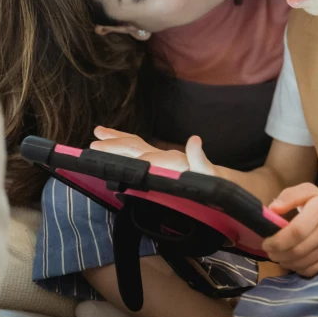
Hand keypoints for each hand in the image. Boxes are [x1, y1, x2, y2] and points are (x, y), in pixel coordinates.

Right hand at [91, 127, 216, 174]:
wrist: (224, 183)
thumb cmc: (217, 183)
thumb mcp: (212, 175)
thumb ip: (201, 160)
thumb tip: (194, 140)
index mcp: (174, 160)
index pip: (147, 158)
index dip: (128, 157)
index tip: (108, 159)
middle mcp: (166, 157)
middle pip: (136, 147)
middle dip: (114, 144)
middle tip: (93, 145)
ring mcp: (162, 159)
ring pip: (135, 146)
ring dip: (116, 140)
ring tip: (97, 133)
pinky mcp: (161, 163)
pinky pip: (139, 152)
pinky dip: (124, 147)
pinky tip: (113, 144)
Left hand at [262, 183, 317, 276]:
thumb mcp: (310, 193)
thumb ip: (289, 196)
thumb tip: (271, 209)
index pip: (295, 231)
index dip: (277, 241)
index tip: (266, 243)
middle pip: (297, 250)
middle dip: (278, 254)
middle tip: (270, 251)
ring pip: (302, 263)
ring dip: (285, 262)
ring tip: (280, 255)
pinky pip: (310, 271)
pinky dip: (298, 268)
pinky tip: (294, 260)